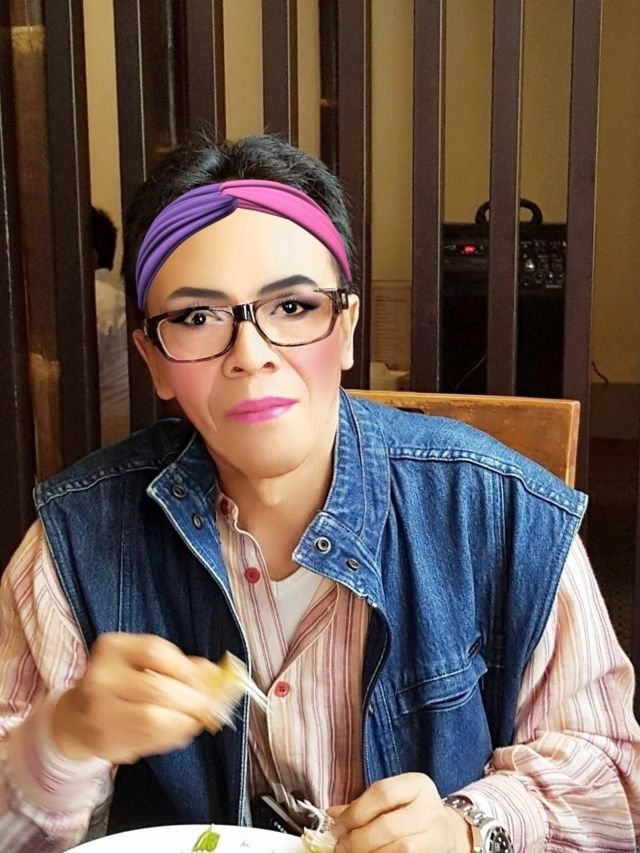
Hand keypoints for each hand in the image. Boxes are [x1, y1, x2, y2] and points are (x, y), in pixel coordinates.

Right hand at [51, 633, 242, 764]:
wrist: (77, 719)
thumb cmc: (121, 686)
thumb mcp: (146, 665)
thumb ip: (180, 667)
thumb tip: (216, 675)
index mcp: (112, 648)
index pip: (155, 652)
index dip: (187, 668)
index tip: (207, 682)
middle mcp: (100, 676)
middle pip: (157, 688)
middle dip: (193, 701)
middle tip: (210, 708)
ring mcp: (98, 710)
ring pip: (153, 719)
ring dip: (185, 723)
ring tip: (195, 721)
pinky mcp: (104, 740)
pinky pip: (147, 740)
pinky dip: (172, 737)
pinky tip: (178, 732)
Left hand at [327, 773, 472, 852]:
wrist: (448, 833)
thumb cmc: (412, 812)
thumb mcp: (393, 799)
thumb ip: (363, 804)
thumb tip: (331, 814)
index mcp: (418, 785)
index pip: (382, 793)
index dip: (355, 811)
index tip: (337, 826)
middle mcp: (430, 809)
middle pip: (388, 825)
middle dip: (358, 839)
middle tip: (341, 846)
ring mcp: (436, 836)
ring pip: (399, 849)